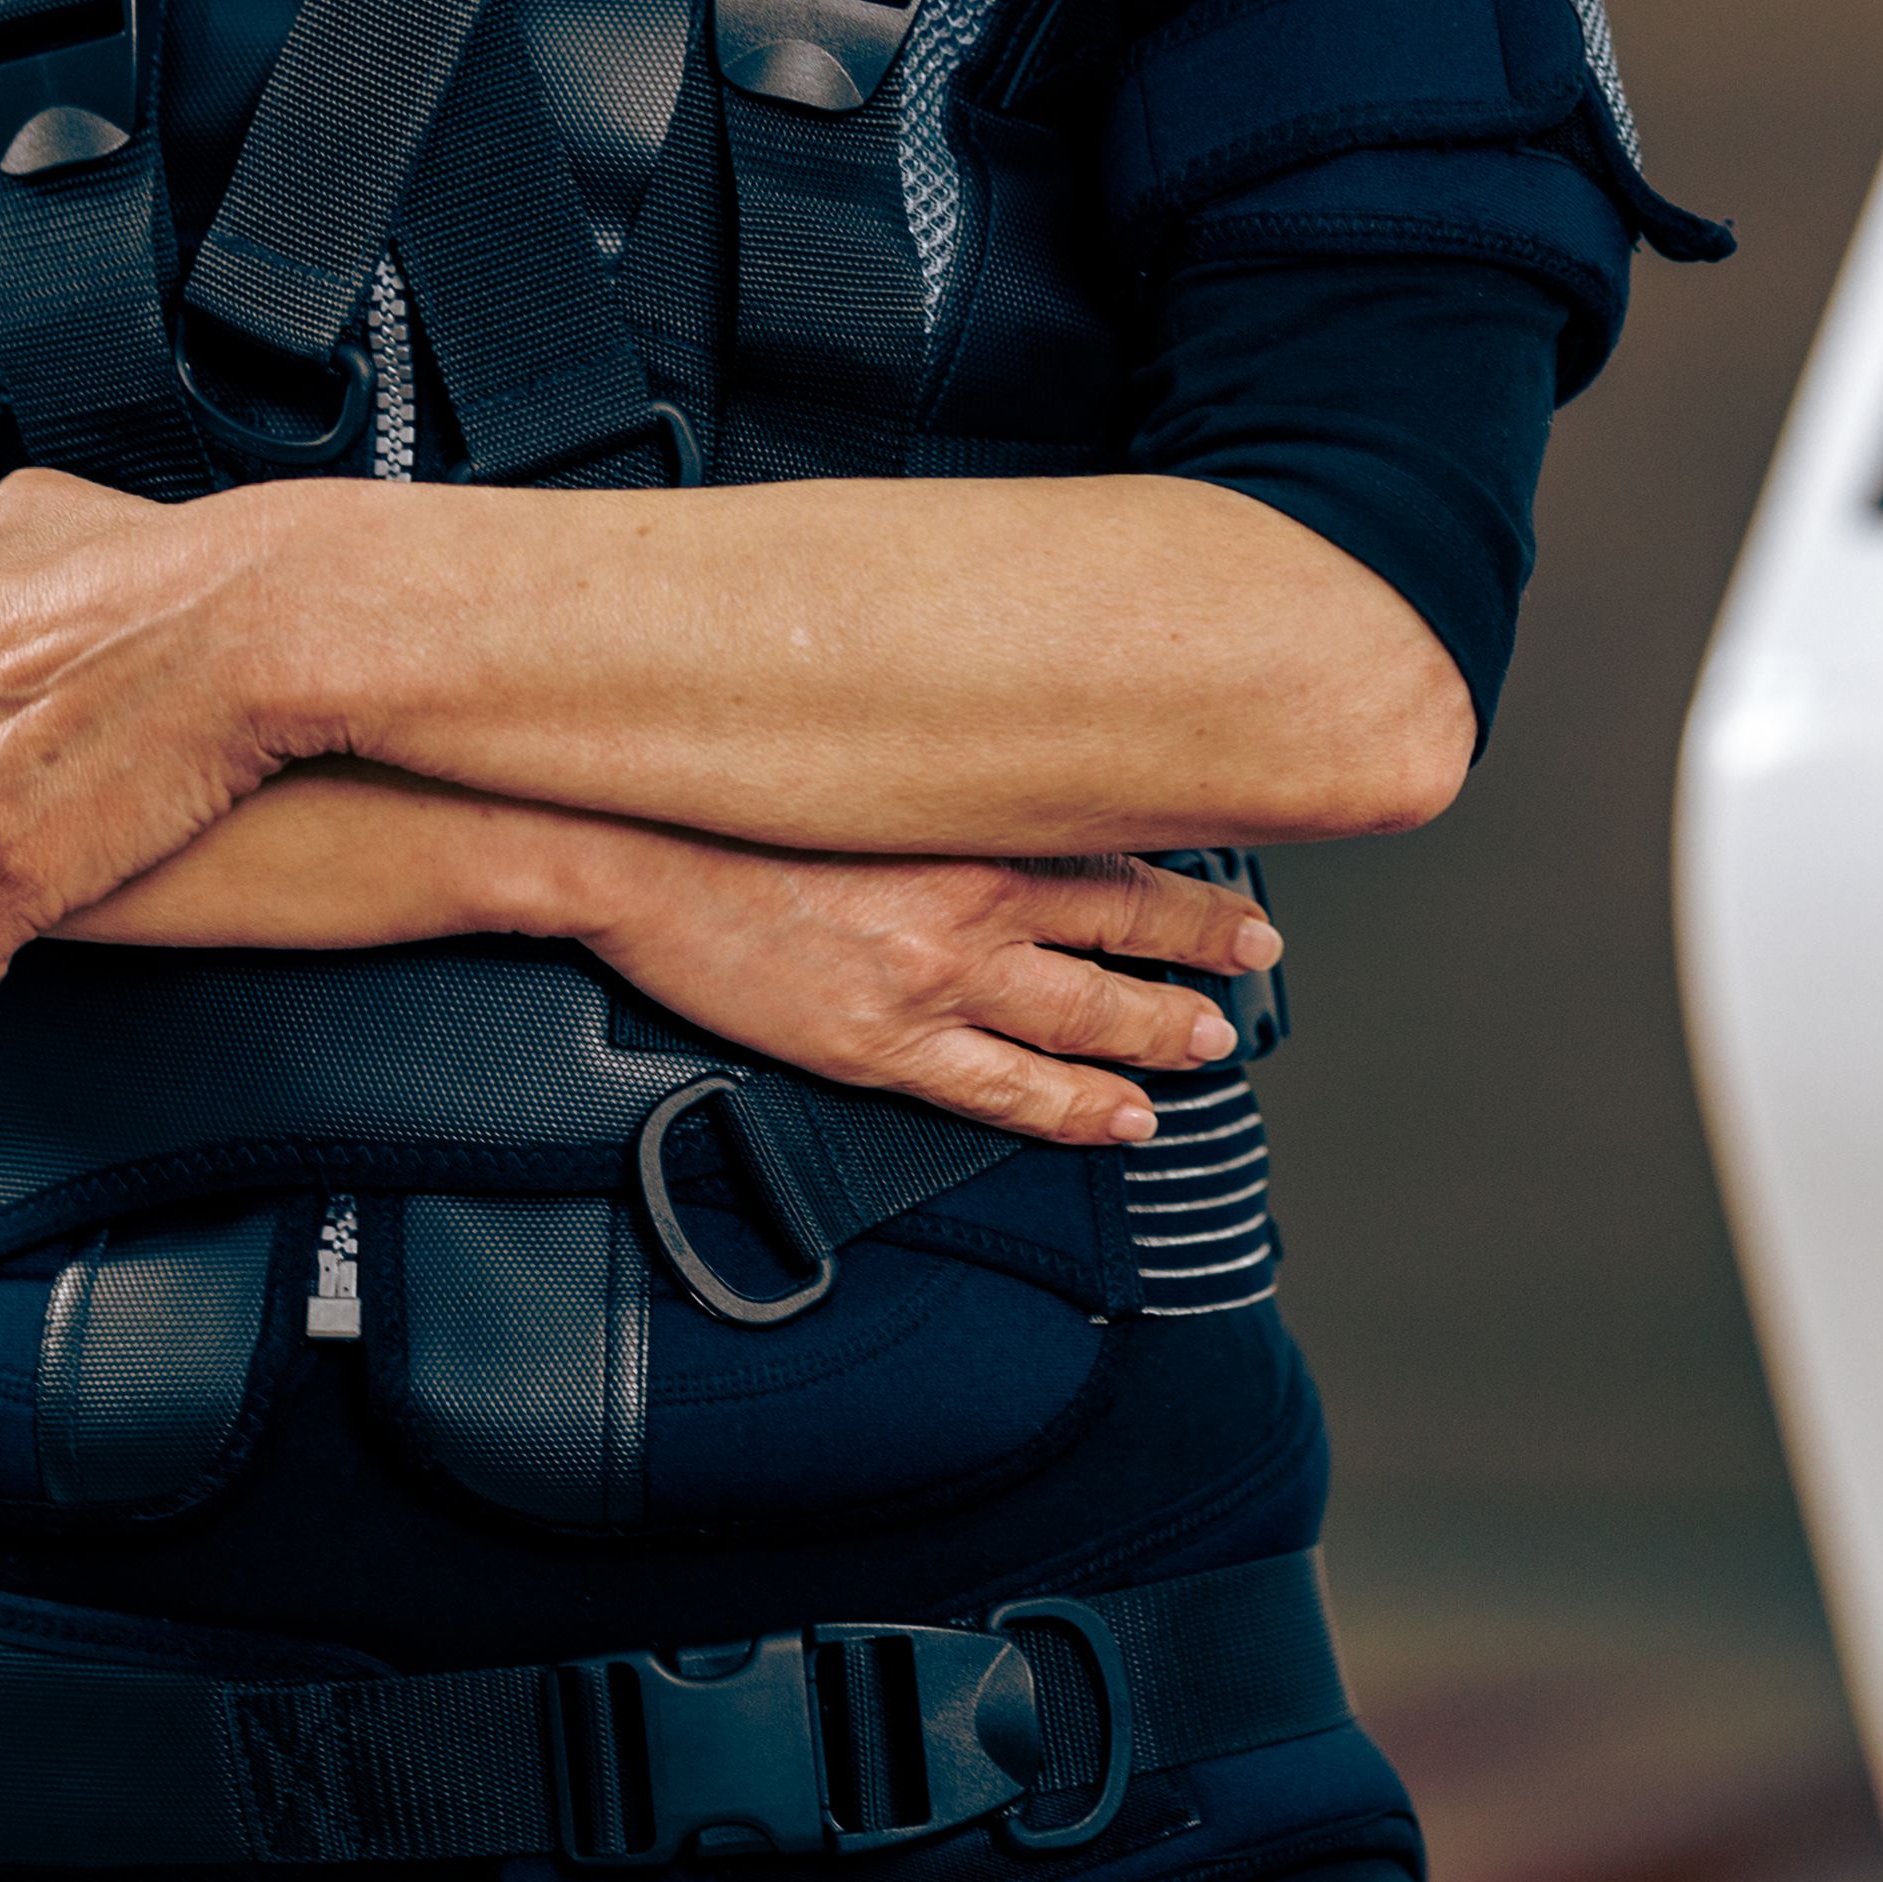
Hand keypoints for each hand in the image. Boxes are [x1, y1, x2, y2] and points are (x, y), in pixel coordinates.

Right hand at [550, 836, 1281, 1146]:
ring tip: (1206, 1043)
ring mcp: (938, 976)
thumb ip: (938, 776)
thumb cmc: (731, 797)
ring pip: (1087, 1016)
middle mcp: (976, 894)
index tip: (1232, 887)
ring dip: (1159, 1031)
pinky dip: (1080, 1110)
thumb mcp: (857, 762)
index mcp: (970, 816)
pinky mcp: (886, 1043)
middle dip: (1201, 950)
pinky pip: (1010, 1090)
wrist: (631, 843)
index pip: (1113, 845)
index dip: (1184, 876)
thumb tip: (997, 776)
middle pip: (1126, 925)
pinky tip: (1125, 1119)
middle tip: (1251, 959)